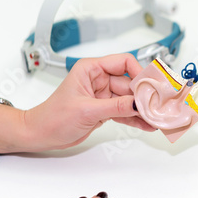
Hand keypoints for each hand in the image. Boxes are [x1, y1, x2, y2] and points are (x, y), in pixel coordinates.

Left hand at [23, 54, 154, 150]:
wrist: (41, 135)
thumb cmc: (52, 117)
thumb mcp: (86, 110)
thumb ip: (115, 106)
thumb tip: (137, 103)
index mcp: (91, 69)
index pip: (123, 62)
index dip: (139, 72)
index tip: (150, 85)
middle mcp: (99, 79)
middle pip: (130, 83)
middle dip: (143, 95)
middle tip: (156, 106)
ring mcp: (103, 95)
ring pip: (129, 99)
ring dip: (141, 109)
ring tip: (154, 118)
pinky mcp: (105, 110)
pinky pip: (125, 111)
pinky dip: (135, 119)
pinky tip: (146, 125)